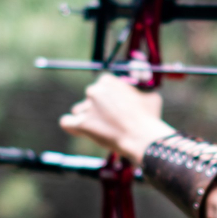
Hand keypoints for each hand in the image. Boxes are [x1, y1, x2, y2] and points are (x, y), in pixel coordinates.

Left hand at [60, 73, 174, 161]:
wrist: (143, 137)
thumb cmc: (149, 117)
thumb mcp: (149, 95)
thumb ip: (138, 90)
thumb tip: (141, 84)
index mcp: (107, 80)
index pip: (99, 88)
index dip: (107, 100)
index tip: (115, 109)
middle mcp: (94, 91)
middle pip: (89, 99)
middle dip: (97, 109)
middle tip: (111, 122)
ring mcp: (86, 107)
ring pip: (79, 111)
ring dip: (88, 119)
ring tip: (103, 130)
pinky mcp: (81, 124)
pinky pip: (67, 122)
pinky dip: (72, 126)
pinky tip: (80, 131)